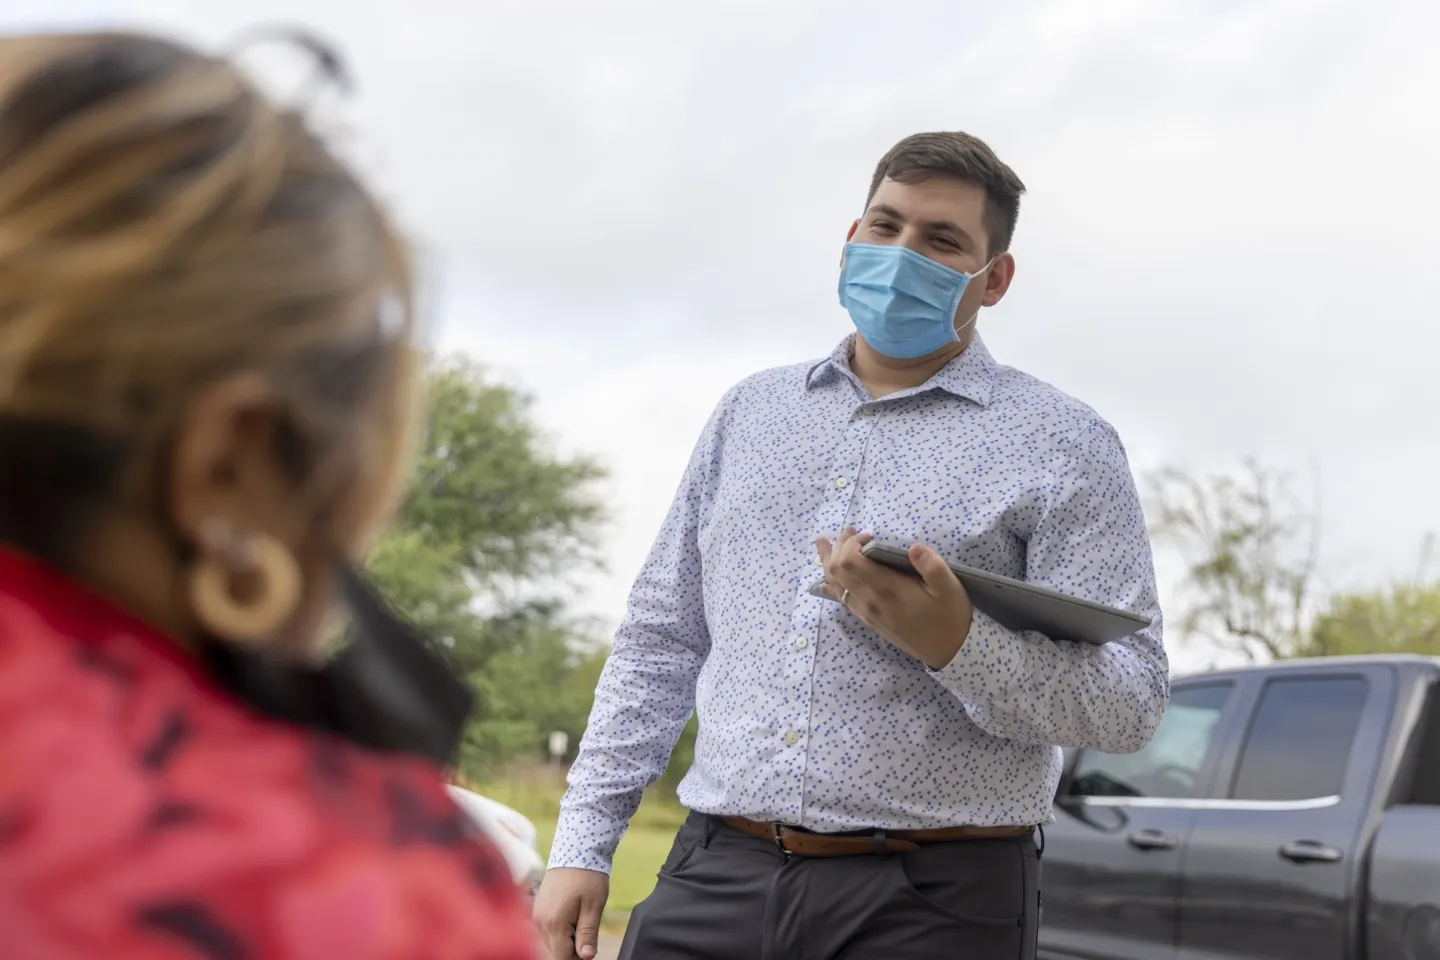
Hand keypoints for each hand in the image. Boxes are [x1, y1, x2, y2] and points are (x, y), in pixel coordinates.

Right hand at [533, 867, 609, 959]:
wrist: (576, 850)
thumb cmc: (587, 876)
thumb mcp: (593, 906)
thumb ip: (588, 934)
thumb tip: (586, 957)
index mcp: (554, 923)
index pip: (561, 957)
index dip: (577, 958)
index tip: (589, 947)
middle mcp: (540, 922)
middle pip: (555, 951)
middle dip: (572, 949)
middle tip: (588, 933)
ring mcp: (536, 915)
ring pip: (550, 941)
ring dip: (566, 940)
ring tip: (580, 920)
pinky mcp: (538, 909)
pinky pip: (547, 929)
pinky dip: (559, 930)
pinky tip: (572, 915)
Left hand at [816, 528, 973, 669]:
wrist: (948, 652)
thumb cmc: (950, 616)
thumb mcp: (950, 588)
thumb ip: (932, 566)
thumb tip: (913, 547)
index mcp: (887, 590)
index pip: (850, 562)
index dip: (851, 543)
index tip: (869, 535)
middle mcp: (870, 601)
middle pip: (837, 570)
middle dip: (838, 546)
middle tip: (850, 531)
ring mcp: (866, 612)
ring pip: (834, 585)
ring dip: (828, 562)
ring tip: (824, 543)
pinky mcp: (868, 619)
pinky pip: (841, 599)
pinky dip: (831, 584)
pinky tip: (826, 580)